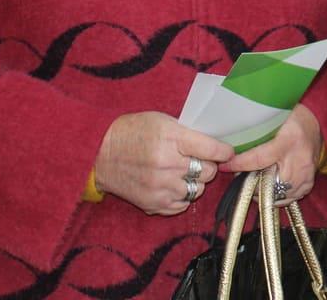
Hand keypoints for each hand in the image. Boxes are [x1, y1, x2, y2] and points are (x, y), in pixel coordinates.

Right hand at [94, 112, 231, 214]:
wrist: (99, 153)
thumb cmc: (134, 132)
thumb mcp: (163, 121)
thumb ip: (189, 133)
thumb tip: (216, 144)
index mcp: (172, 139)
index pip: (212, 149)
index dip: (224, 151)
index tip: (226, 152)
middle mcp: (167, 165)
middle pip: (208, 172)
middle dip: (208, 165)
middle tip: (198, 160)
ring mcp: (160, 187)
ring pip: (198, 190)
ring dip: (195, 182)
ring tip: (182, 172)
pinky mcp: (152, 204)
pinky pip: (182, 205)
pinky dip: (182, 196)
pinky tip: (172, 184)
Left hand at [221, 105, 321, 205]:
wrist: (317, 120)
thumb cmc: (293, 116)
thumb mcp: (275, 119)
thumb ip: (257, 133)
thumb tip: (234, 146)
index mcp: (288, 141)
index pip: (258, 159)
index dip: (239, 164)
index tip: (225, 165)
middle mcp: (299, 159)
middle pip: (268, 183)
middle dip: (251, 183)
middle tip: (241, 177)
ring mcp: (306, 173)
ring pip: (278, 194)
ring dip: (264, 191)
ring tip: (256, 182)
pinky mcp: (310, 180)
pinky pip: (291, 197)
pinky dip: (279, 195)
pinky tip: (272, 187)